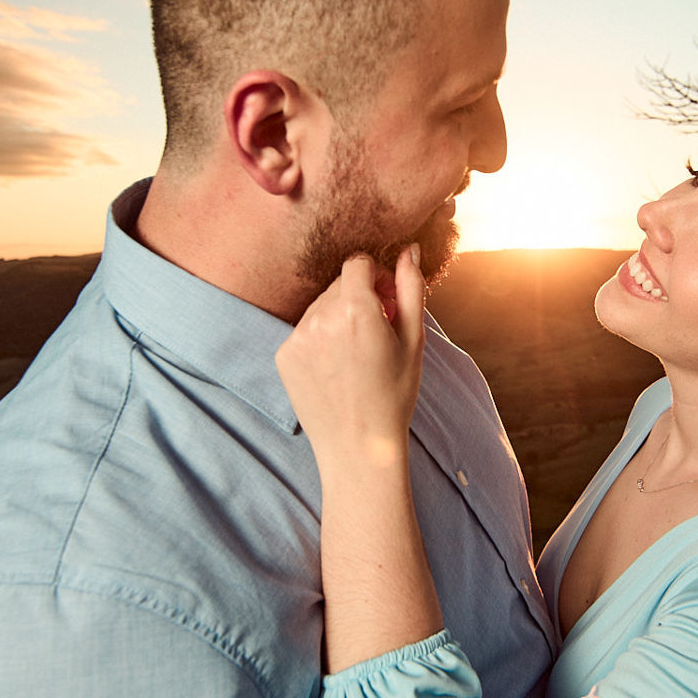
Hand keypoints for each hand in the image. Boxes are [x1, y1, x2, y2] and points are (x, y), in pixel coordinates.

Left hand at [277, 247, 426, 479]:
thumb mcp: (414, 340)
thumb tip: (408, 250)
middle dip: (359, 296)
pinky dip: (320, 338)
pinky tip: (336, 368)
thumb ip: (411, 288)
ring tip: (356, 355)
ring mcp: (297, 337)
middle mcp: (320, 317)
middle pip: (339, 283)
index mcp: (356, 309)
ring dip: (339, 317)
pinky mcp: (283, 355)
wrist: (358, 447)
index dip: (377, 276)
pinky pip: (304, 330)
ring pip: (320, 306)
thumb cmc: (394, 395)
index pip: (358, 262)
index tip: (388, 301)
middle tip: (377, 332)